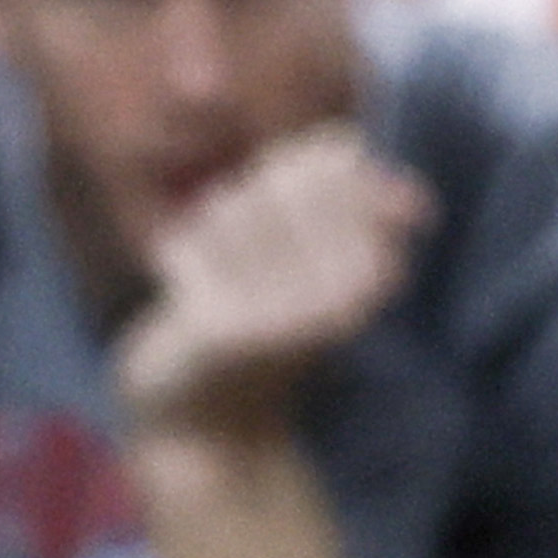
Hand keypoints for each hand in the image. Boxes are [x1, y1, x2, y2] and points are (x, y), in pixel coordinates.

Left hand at [110, 125, 431, 446]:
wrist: (206, 411)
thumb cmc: (264, 305)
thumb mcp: (312, 236)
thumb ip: (336, 185)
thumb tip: (354, 146)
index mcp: (378, 269)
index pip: (333, 155)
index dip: (295, 170)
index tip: (292, 223)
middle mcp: (344, 291)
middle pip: (276, 179)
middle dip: (253, 203)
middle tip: (256, 260)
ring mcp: (283, 311)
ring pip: (224, 206)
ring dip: (215, 236)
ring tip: (232, 283)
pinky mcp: (221, 326)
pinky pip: (181, 244)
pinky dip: (179, 263)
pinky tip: (197, 302)